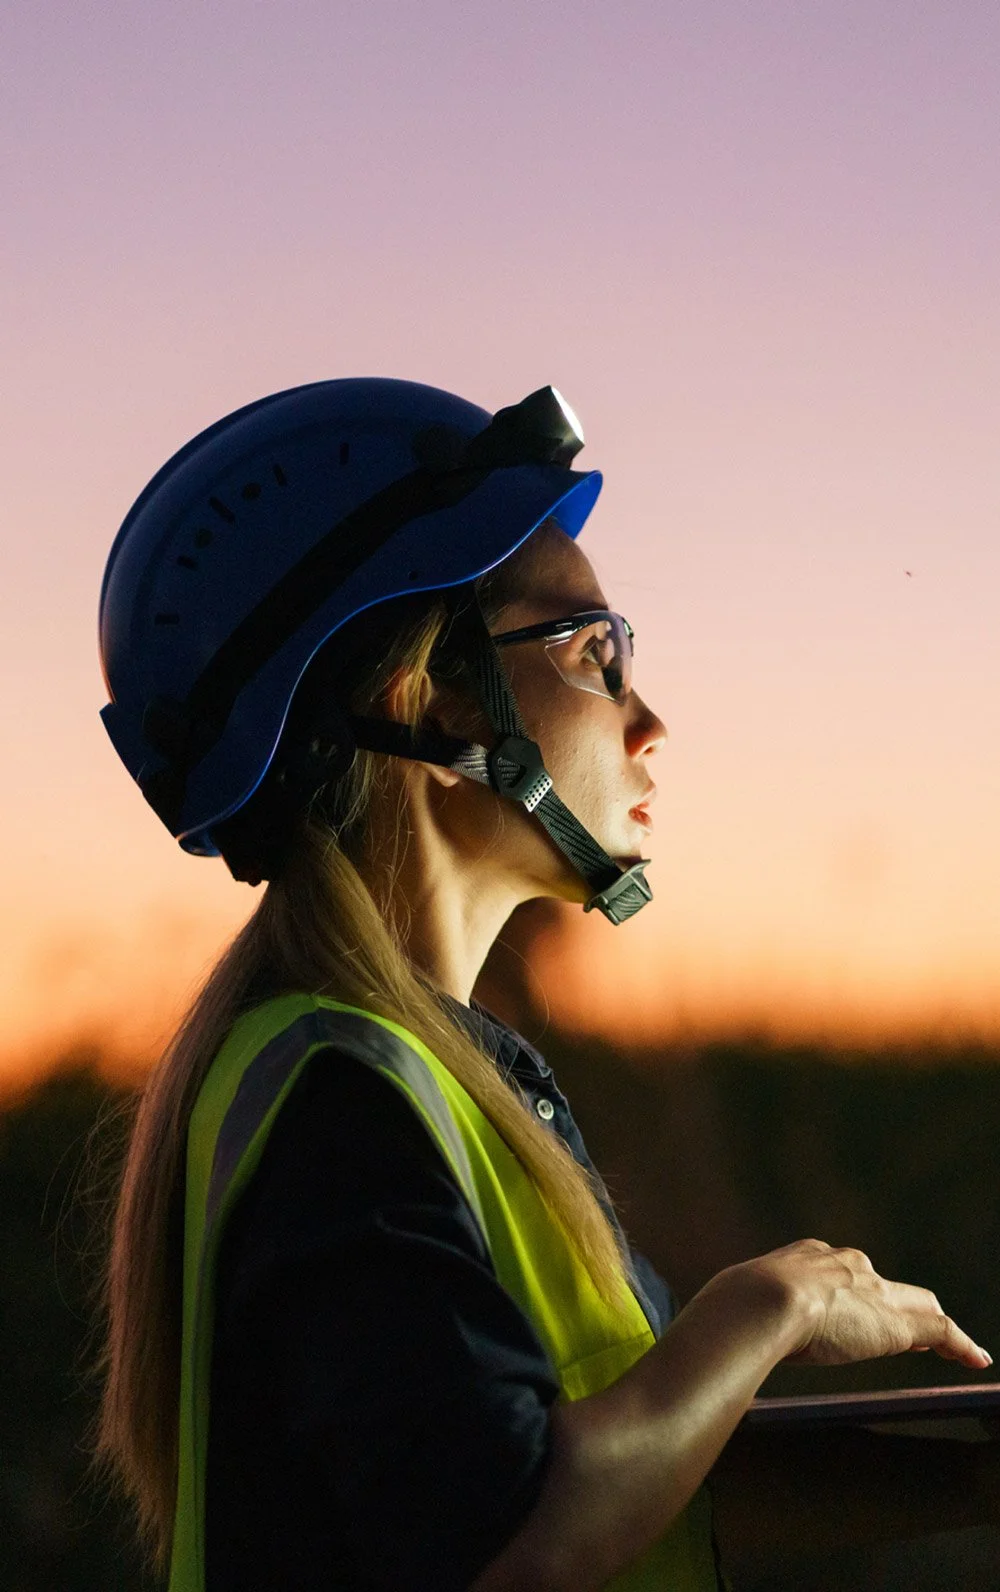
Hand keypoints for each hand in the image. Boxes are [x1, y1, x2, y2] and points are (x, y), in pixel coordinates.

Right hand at [731, 1239, 991, 1370]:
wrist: (763, 1301)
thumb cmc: (736, 1307)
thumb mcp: (735, 1304)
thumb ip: (736, 1314)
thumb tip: (712, 1334)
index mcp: (806, 1258)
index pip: (841, 1273)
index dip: (853, 1293)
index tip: (853, 1308)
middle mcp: (845, 1265)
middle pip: (884, 1284)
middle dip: (897, 1303)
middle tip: (908, 1327)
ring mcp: (873, 1292)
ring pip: (915, 1304)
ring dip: (930, 1325)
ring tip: (949, 1346)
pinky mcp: (897, 1321)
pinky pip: (940, 1331)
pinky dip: (959, 1345)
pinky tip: (975, 1359)